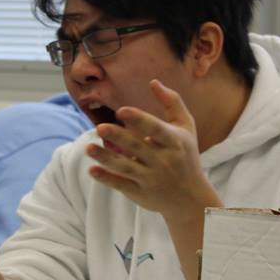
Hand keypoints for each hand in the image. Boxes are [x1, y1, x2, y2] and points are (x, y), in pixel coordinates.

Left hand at [85, 80, 221, 223]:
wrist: (191, 197)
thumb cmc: (186, 155)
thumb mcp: (186, 128)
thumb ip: (172, 103)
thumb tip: (153, 82)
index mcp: (174, 142)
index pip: (156, 129)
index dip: (139, 120)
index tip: (121, 111)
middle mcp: (164, 161)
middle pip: (137, 147)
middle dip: (118, 137)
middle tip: (100, 127)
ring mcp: (152, 179)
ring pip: (126, 167)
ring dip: (106, 158)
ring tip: (88, 148)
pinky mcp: (141, 193)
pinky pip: (122, 185)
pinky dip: (107, 179)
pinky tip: (92, 170)